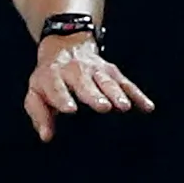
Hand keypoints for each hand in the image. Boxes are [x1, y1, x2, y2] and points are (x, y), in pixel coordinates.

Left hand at [24, 34, 152, 140]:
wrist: (66, 46)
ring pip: (108, 82)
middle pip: (85, 84)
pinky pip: (126, 84)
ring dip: (117, 94)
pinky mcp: (112, 72)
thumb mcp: (36, 93)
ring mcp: (96, 71)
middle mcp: (75, 71)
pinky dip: (137, 95)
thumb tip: (46, 136)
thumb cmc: (50, 79)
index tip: (70, 110)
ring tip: (124, 107)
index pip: (57, 87)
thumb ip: (40, 114)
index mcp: (53, 76)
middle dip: (95, 95)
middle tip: (104, 107)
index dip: (63, 98)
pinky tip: (147, 107)